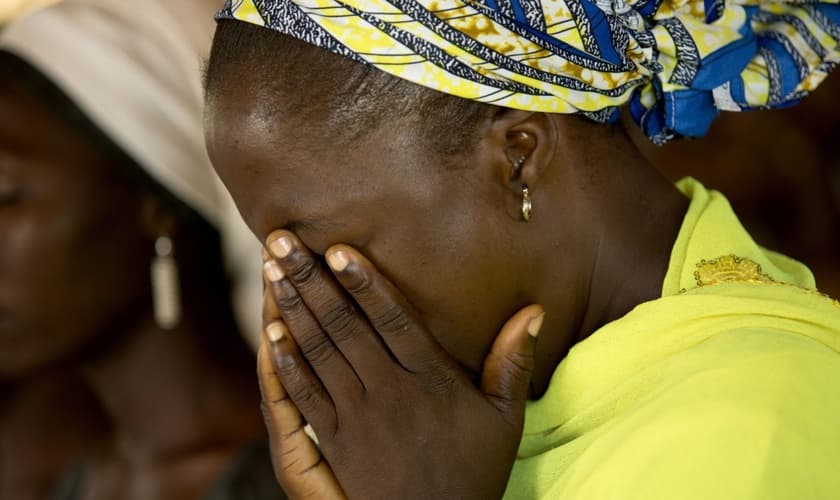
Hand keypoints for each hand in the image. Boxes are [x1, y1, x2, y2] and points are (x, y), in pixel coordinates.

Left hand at [261, 230, 543, 499]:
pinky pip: (305, 395)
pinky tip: (269, 331)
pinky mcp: (335, 442)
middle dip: (311, 280)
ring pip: (319, 352)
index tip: (336, 248)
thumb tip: (535, 310)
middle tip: (281, 240)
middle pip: (346, 326)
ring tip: (271, 270)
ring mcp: (358, 417)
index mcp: (432, 380)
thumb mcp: (506, 418)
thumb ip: (514, 362)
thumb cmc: (475, 470)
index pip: (393, 319)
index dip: (363, 282)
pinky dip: (285, 362)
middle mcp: (390, 392)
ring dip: (292, 308)